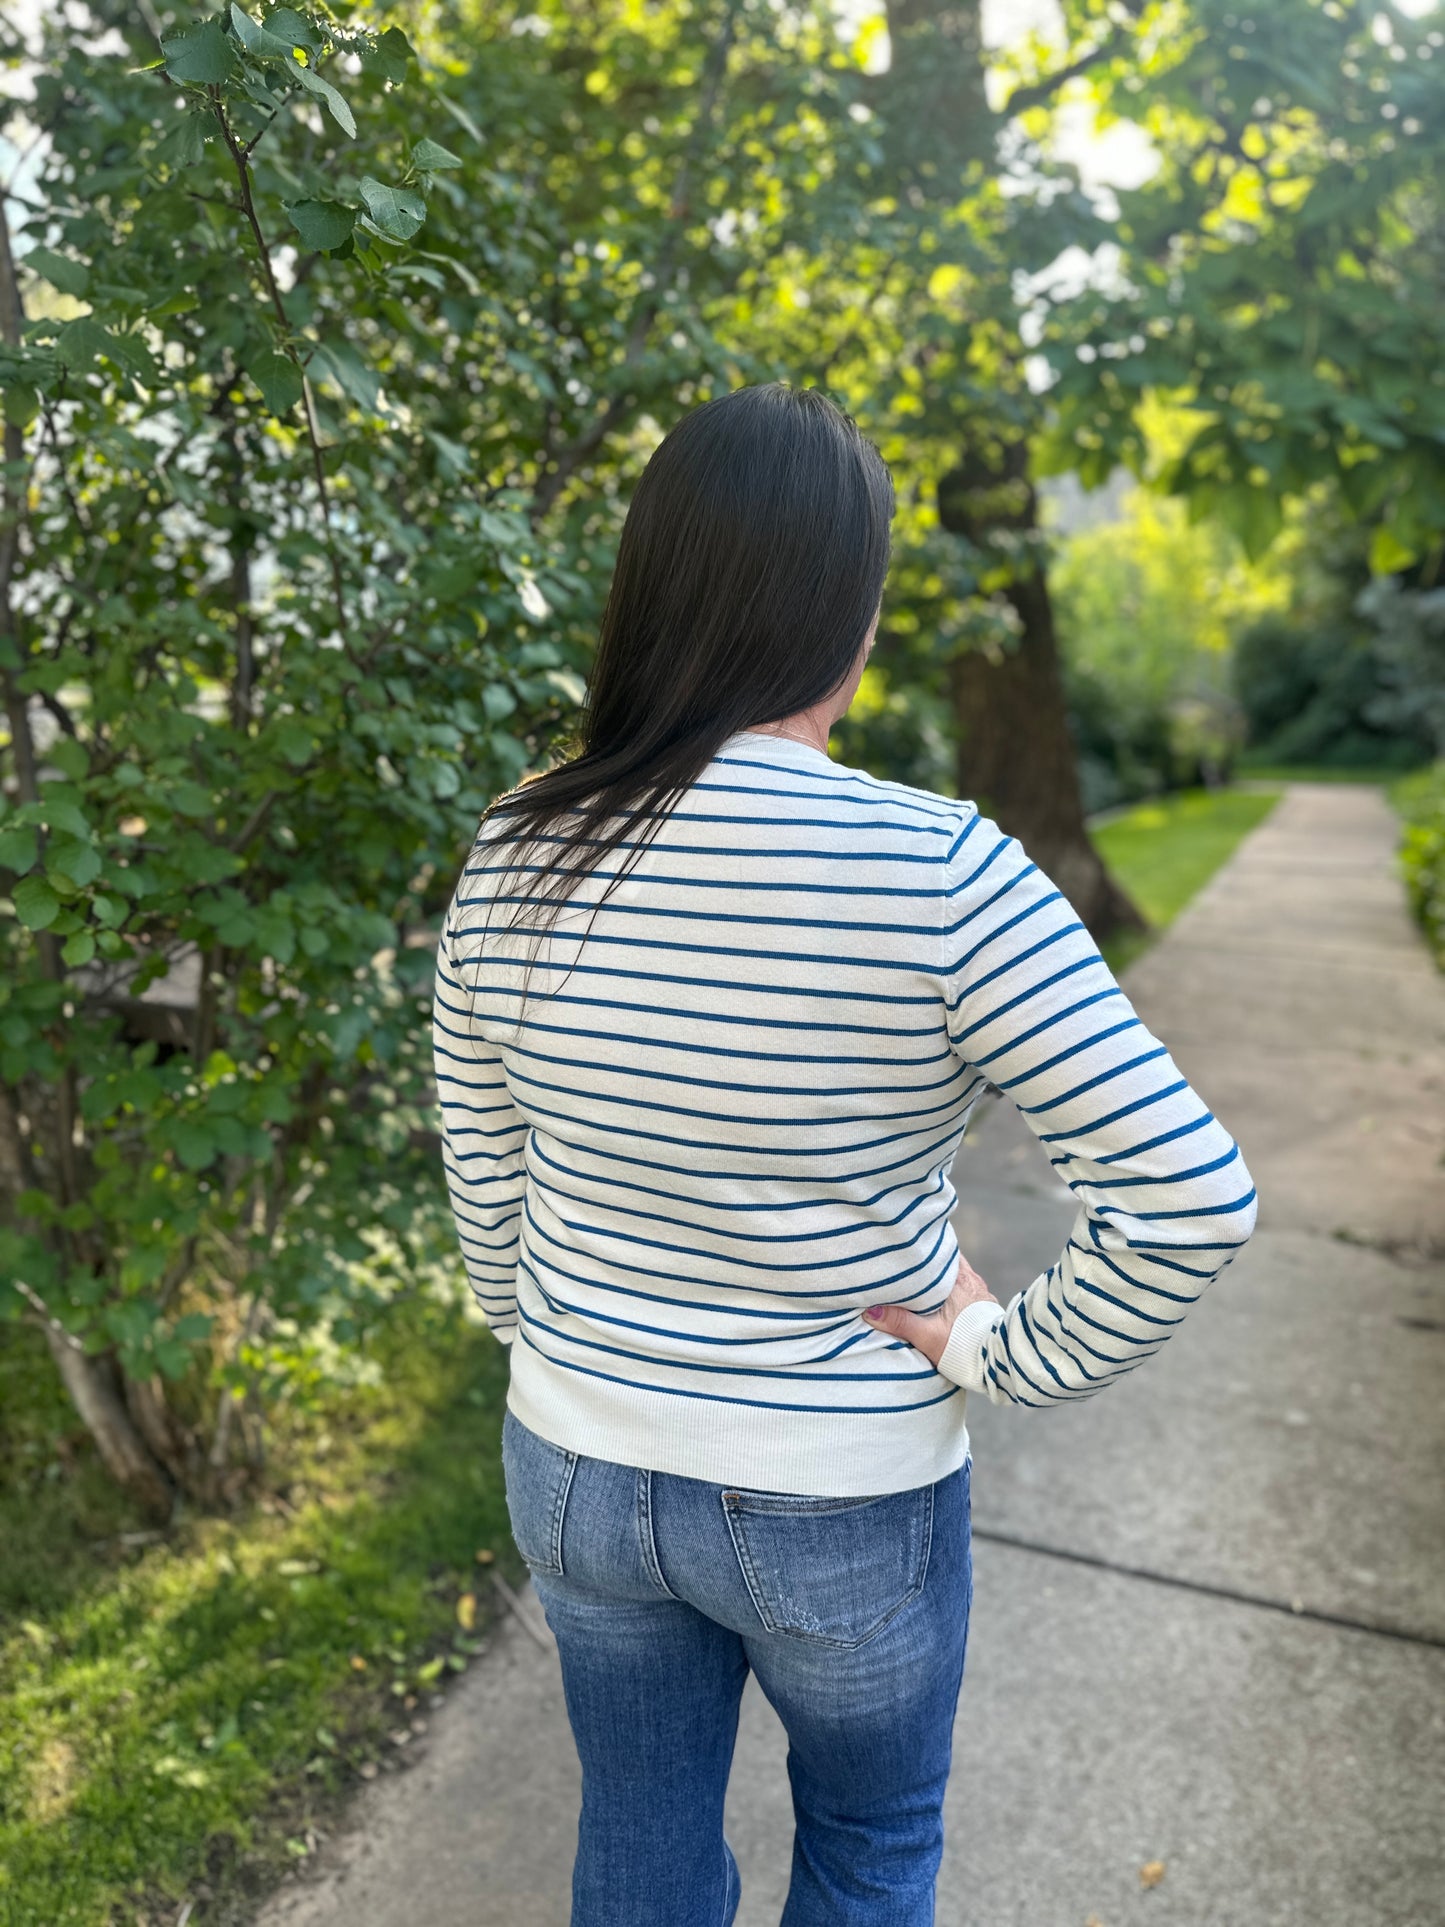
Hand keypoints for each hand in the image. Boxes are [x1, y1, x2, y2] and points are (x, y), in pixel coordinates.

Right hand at [862, 1252, 999, 1367]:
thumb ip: (899, 1322)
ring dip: (945, 1278)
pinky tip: (948, 1302)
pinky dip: (957, 1292)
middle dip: (933, 1263)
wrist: (997, 1362)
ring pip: (959, 1276)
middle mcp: (971, 1280)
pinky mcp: (987, 1307)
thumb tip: (871, 1311)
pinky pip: (969, 1291)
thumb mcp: (926, 1336)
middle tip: (913, 1263)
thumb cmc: (962, 1347)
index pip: (941, 1251)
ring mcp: (981, 1293)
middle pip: (949, 1262)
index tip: (911, 1245)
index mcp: (956, 1279)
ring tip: (927, 1283)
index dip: (925, 1247)